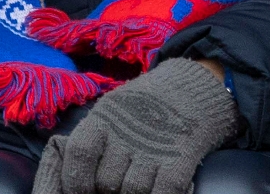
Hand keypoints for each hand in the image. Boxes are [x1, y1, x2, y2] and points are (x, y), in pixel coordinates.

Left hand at [33, 58, 238, 193]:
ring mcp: (156, 143)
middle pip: (107, 180)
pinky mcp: (182, 154)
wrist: (193, 86)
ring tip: (139, 182)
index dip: (75, 179)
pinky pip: (166, 190)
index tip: (81, 191)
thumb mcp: (114, 110)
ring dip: (135, 192)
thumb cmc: (145, 106)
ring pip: (133, 189)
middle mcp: (128, 130)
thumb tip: (77, 181)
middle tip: (116, 184)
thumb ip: (97, 139)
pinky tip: (158, 190)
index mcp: (105, 116)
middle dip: (109, 189)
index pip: (80, 153)